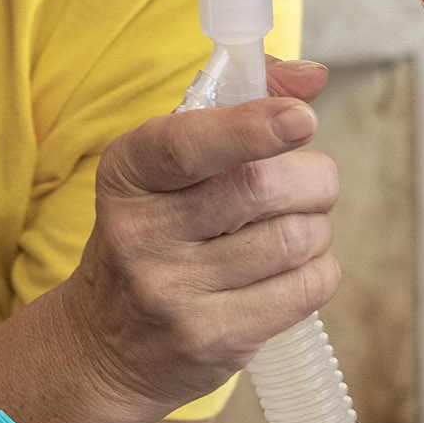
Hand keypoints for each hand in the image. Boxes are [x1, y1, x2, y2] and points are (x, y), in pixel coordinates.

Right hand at [60, 57, 339, 418]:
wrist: (103, 346)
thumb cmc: (155, 235)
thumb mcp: (169, 168)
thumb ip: (239, 106)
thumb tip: (313, 76)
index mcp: (126, 174)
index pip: (185, 146)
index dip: (251, 127)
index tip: (302, 118)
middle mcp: (140, 234)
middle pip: (261, 188)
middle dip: (313, 177)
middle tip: (313, 182)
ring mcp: (172, 293)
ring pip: (293, 239)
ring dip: (318, 225)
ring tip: (299, 227)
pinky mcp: (211, 340)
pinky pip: (304, 290)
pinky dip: (320, 269)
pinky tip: (296, 268)